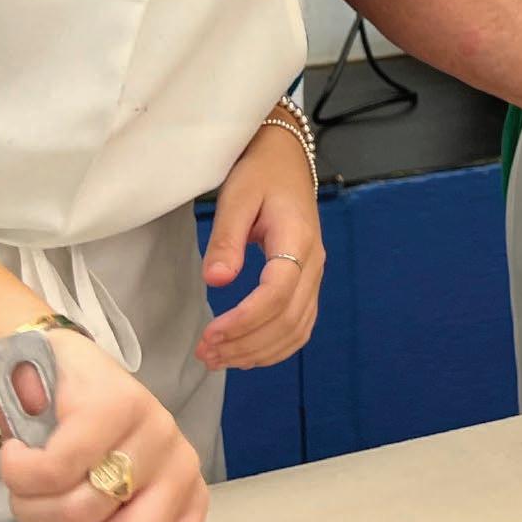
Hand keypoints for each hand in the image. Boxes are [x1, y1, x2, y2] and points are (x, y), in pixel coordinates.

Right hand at [0, 330, 209, 521]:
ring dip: (31, 509)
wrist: (36, 364)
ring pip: (76, 516)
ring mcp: (153, 436)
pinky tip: (22, 448)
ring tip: (33, 476)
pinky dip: (20, 471)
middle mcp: (177, 473)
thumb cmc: (65, 441)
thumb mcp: (83, 512)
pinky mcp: (116, 405)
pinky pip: (53, 471)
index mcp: (178, 507)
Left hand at [196, 119, 324, 371]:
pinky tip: (246, 355)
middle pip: (288, 319)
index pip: (278, 292)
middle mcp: (314, 263)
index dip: (245, 320)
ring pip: (296, 330)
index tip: (210, 334)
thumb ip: (226, 240)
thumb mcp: (236, 198)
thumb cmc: (259, 175)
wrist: (286, 161)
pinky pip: (300, 326)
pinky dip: (275, 348)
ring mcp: (316, 276)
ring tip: (218, 359)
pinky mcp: (309, 284)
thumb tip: (215, 281)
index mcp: (297, 239)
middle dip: (246, 344)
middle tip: (205, 353)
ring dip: (258, 352)